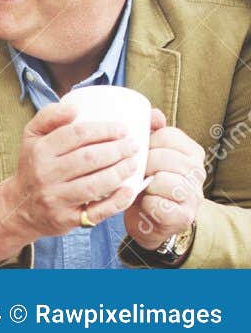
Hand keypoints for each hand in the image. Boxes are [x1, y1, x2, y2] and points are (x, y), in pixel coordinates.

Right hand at [0, 103, 141, 259]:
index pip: (76, 135)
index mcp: (39, 151)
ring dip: (120, 172)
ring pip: (95, 184)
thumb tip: (75, 107)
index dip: (104, 130)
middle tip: (133, 145)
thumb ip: (49, 116)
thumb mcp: (32, 137)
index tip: (122, 129)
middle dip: (117, 150)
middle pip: (89, 158)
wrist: (20, 207)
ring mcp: (56, 199)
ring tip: (133, 163)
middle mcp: (45, 175)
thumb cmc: (33, 166)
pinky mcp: (67, 219)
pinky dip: (117, 200)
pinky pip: (97, 211)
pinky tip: (130, 189)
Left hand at [125, 109, 205, 249]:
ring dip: (145, 184)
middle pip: (165, 157)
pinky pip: (160, 203)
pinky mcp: (183, 216)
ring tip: (140, 187)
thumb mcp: (149, 154)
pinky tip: (144, 203)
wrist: (149, 220)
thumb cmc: (146, 182)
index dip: (146, 143)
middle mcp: (198, 172)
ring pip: (164, 180)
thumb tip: (153, 113)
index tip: (137, 152)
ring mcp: (194, 195)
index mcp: (191, 152)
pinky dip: (146, 203)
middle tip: (133, 172)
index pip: (167, 135)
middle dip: (143, 164)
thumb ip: (151, 132)